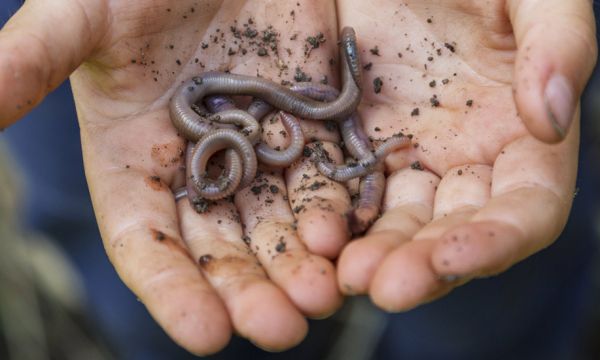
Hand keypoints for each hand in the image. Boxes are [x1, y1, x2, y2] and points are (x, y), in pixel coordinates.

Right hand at [0, 0, 351, 353]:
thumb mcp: (83, 15)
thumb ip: (31, 59)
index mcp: (133, 158)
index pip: (147, 242)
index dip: (170, 289)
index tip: (203, 334)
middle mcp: (196, 168)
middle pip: (222, 246)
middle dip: (249, 290)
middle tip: (281, 330)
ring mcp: (255, 150)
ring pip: (280, 223)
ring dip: (301, 264)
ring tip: (324, 296)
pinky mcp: (304, 125)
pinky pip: (325, 178)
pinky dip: (338, 211)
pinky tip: (354, 241)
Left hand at [336, 0, 596, 309]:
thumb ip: (558, 44)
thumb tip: (553, 117)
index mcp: (519, 135)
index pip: (524, 208)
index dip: (495, 238)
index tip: (456, 257)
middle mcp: (462, 160)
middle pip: (449, 231)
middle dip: (421, 264)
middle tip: (383, 286)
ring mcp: (404, 157)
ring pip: (392, 223)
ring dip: (372, 254)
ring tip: (343, 276)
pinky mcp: (353, 143)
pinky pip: (341, 190)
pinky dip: (330, 217)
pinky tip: (312, 235)